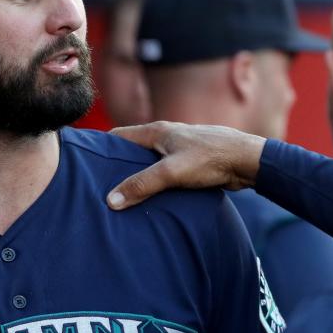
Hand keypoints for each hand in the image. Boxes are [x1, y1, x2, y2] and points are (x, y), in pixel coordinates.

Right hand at [105, 122, 265, 209]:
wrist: (248, 161)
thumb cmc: (212, 159)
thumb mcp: (171, 173)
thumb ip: (141, 185)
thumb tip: (111, 200)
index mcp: (157, 131)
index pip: (118, 136)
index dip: (101, 149)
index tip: (84, 163)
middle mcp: (166, 136)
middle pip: (132, 150)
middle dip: (118, 165)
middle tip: (99, 185)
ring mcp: (178, 149)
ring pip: (149, 162)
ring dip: (138, 175)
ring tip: (123, 195)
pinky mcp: (190, 162)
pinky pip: (164, 171)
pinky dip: (156, 182)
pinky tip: (152, 197)